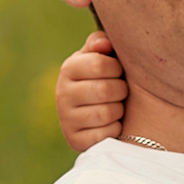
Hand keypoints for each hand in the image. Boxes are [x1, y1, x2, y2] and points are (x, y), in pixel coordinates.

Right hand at [54, 31, 128, 151]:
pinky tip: (111, 124)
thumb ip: (101, 43)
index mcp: (69, 68)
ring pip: (105, 114)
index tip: (118, 71)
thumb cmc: (106, 77)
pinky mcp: (74, 140)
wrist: (97, 110)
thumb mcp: (102, 56)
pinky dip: (114, 129)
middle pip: (105, 90)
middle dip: (121, 91)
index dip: (117, 68)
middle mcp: (62, 93)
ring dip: (119, 110)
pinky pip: (103, 135)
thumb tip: (104, 43)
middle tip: (121, 91)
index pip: (99, 64)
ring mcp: (66, 118)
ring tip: (116, 106)